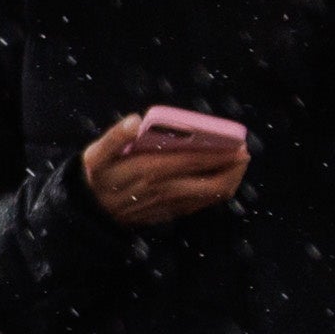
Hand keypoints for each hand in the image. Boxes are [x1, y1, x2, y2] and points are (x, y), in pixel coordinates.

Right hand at [79, 111, 246, 224]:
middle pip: (213, 181)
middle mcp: (166, 188)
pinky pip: (204, 203)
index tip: (237, 141)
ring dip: (231, 179)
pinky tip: (222, 179)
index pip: (196, 159)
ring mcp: (172, 203)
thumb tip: (135, 120)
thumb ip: (115, 137)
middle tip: (243, 152)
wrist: (91, 212)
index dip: (221, 151)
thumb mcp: (96, 154)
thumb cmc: (98, 176)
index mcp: (150, 169)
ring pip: (213, 194)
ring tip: (238, 164)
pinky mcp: (173, 212)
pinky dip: (219, 191)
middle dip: (234, 167)